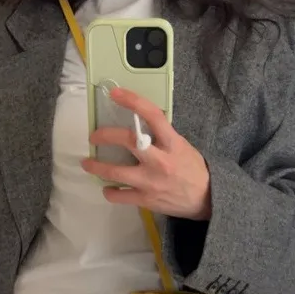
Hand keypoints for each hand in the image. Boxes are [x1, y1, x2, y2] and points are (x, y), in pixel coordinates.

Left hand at [81, 88, 211, 220]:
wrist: (206, 198)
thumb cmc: (193, 169)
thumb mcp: (182, 146)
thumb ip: (162, 136)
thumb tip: (138, 125)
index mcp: (172, 143)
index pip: (152, 115)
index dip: (132, 101)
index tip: (115, 93)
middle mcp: (160, 160)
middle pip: (127, 141)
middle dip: (105, 136)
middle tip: (94, 136)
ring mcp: (151, 182)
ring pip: (116, 172)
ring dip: (97, 167)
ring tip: (87, 163)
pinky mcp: (146, 199)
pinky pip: (120, 195)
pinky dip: (110, 191)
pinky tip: (107, 188)